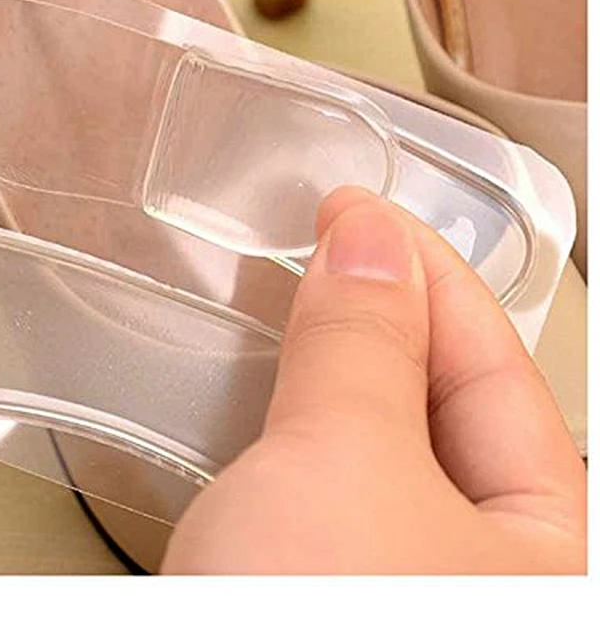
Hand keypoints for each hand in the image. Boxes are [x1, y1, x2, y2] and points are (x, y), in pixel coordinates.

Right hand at [163, 187, 585, 573]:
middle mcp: (483, 576)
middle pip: (443, 409)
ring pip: (377, 451)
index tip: (356, 210)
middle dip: (383, 321)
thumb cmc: (305, 632)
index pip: (499, 371)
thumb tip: (370, 238)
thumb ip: (365, 342)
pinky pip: (326, 491)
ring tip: (295, 313)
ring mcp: (402, 588)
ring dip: (333, 376)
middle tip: (325, 250)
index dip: (426, 273)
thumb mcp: (346, 460)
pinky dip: (296, 436)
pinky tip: (265, 408)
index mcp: (546, 555)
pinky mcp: (324, 593)